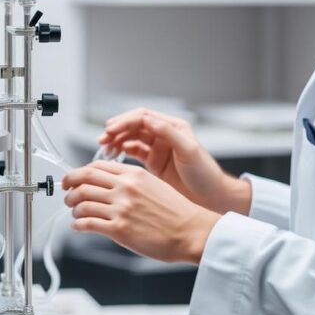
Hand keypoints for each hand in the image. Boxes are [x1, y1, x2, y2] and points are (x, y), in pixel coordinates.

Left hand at [62, 160, 220, 264]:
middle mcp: (124, 188)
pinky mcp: (119, 229)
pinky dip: (78, 225)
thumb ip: (130, 182)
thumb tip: (109, 184)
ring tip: (74, 213)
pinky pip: (88, 223)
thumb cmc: (177, 212)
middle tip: (66, 194)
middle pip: (83, 181)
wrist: (193, 232)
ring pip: (82, 202)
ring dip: (73, 208)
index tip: (73, 179)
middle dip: (69, 188)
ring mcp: (121, 208)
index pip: (95, 167)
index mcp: (133, 174)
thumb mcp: (154, 184)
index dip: (78, 173)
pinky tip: (79, 227)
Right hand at [98, 108, 250, 214]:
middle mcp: (164, 134)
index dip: (125, 121)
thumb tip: (149, 120)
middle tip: (103, 139)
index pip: (143, 117)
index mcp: (173, 127)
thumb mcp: (188, 150)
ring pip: (131, 138)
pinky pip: (133, 152)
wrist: (212, 198)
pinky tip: (114, 156)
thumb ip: (168, 133)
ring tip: (105, 149)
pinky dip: (121, 152)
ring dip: (117, 141)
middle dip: (117, 130)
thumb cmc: (205, 174)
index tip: (110, 129)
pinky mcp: (153, 162)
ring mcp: (158, 148)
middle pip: (134, 126)